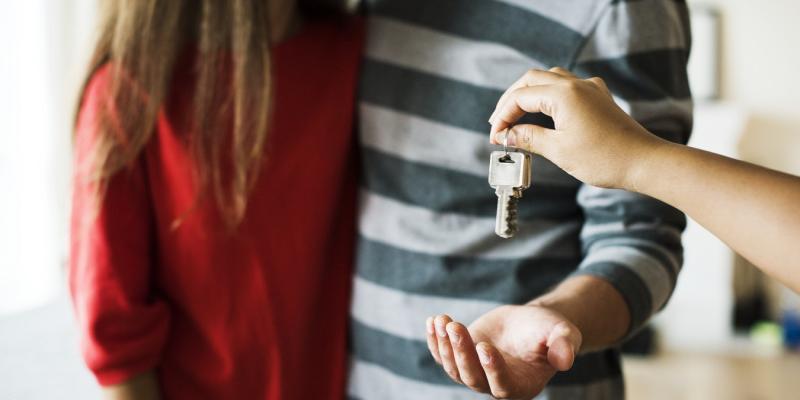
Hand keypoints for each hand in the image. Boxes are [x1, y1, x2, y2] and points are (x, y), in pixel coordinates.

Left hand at [426, 305, 581, 398]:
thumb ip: (564, 345)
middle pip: (472, 377)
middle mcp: (495, 384)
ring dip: (445, 345)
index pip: (502, 385)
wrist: (531, 323)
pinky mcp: (462, 357)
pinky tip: (433, 321)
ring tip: (442, 320)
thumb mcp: (563, 333)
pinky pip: (443, 355)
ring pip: (454, 367)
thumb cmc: (550, 330)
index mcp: (521, 385)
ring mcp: (476, 372)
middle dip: (461, 352)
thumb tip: (565, 359)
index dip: (491, 368)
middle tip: (455, 326)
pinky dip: (435, 340)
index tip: (484, 345)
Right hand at [487, 67, 668, 190]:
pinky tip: (545, 111)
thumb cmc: (604, 158)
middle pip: (531, 80)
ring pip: (549, 79)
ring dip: (529, 94)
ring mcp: (590, 89)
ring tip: (516, 116)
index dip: (503, 116)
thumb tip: (508, 135)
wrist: (644, 162)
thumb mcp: (559, 151)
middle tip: (499, 124)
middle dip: (511, 100)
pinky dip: (549, 95)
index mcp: (563, 94)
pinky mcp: (599, 98)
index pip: (520, 97)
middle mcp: (576, 85)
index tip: (495, 138)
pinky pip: (567, 86)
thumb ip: (529, 138)